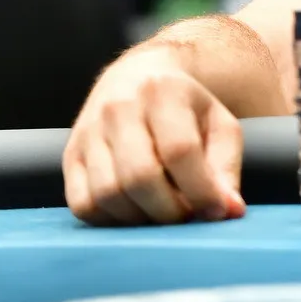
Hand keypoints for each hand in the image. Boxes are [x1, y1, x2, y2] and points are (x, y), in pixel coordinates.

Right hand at [63, 48, 246, 225]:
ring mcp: (88, 132)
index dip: (201, 190)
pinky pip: (83, 205)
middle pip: (139, 176)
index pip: (179, 150)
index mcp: (163, 92)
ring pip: (108, 195)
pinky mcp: (70, 157)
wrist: (136, 80)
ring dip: (142, 219)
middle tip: (188, 217)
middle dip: (170, 211)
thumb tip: (229, 211)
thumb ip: (226, 169)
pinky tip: (135, 212)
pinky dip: (112, 221)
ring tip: (164, 213)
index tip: (218, 212)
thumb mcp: (219, 126)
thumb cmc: (186, 111)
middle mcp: (118, 108)